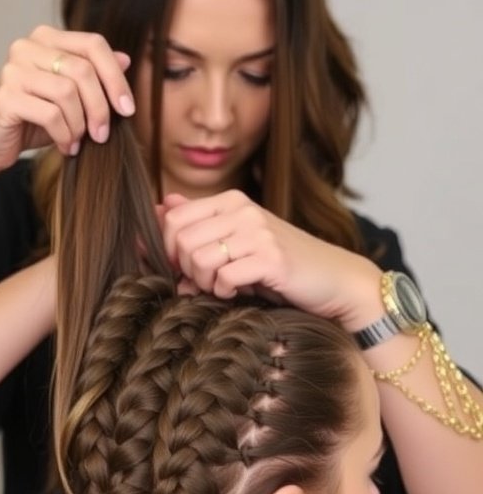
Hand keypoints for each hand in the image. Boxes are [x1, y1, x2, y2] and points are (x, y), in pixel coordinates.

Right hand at [0, 25, 134, 173]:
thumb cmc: (36, 120)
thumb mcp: (72, 99)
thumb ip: (95, 78)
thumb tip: (126, 59)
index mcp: (46, 38)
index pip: (94, 44)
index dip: (116, 77)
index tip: (128, 110)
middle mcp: (26, 46)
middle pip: (83, 70)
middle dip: (99, 108)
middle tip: (101, 135)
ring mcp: (13, 70)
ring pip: (67, 92)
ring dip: (79, 125)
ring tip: (77, 141)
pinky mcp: (5, 97)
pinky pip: (50, 114)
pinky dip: (64, 135)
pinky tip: (66, 146)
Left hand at [160, 190, 383, 330]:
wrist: (334, 280)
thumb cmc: (282, 266)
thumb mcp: (238, 241)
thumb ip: (200, 223)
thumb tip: (160, 209)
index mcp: (231, 201)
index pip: (173, 219)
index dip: (168, 250)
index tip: (184, 269)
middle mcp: (243, 209)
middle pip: (181, 240)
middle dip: (186, 270)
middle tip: (207, 283)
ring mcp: (258, 231)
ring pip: (200, 258)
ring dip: (205, 283)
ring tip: (224, 287)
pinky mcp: (271, 257)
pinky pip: (225, 277)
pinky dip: (225, 292)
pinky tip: (239, 292)